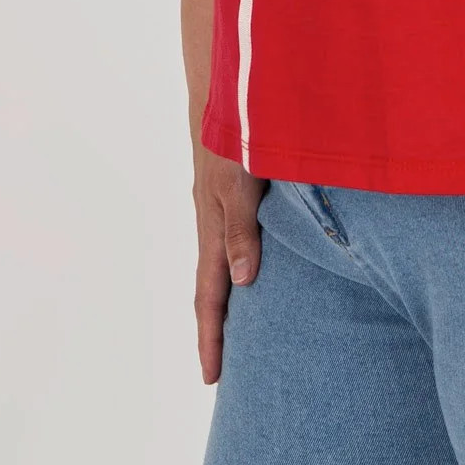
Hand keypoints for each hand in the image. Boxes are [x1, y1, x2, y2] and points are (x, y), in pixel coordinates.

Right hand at [192, 140, 267, 384]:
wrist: (226, 85)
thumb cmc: (237, 133)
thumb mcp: (241, 181)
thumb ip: (242, 228)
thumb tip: (243, 282)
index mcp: (213, 226)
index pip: (210, 295)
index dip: (212, 337)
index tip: (212, 378)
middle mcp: (213, 220)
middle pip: (212, 286)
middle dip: (216, 328)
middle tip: (224, 369)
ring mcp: (219, 204)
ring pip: (222, 262)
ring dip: (228, 297)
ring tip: (241, 329)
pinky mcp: (230, 188)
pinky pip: (232, 237)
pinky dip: (237, 262)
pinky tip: (253, 266)